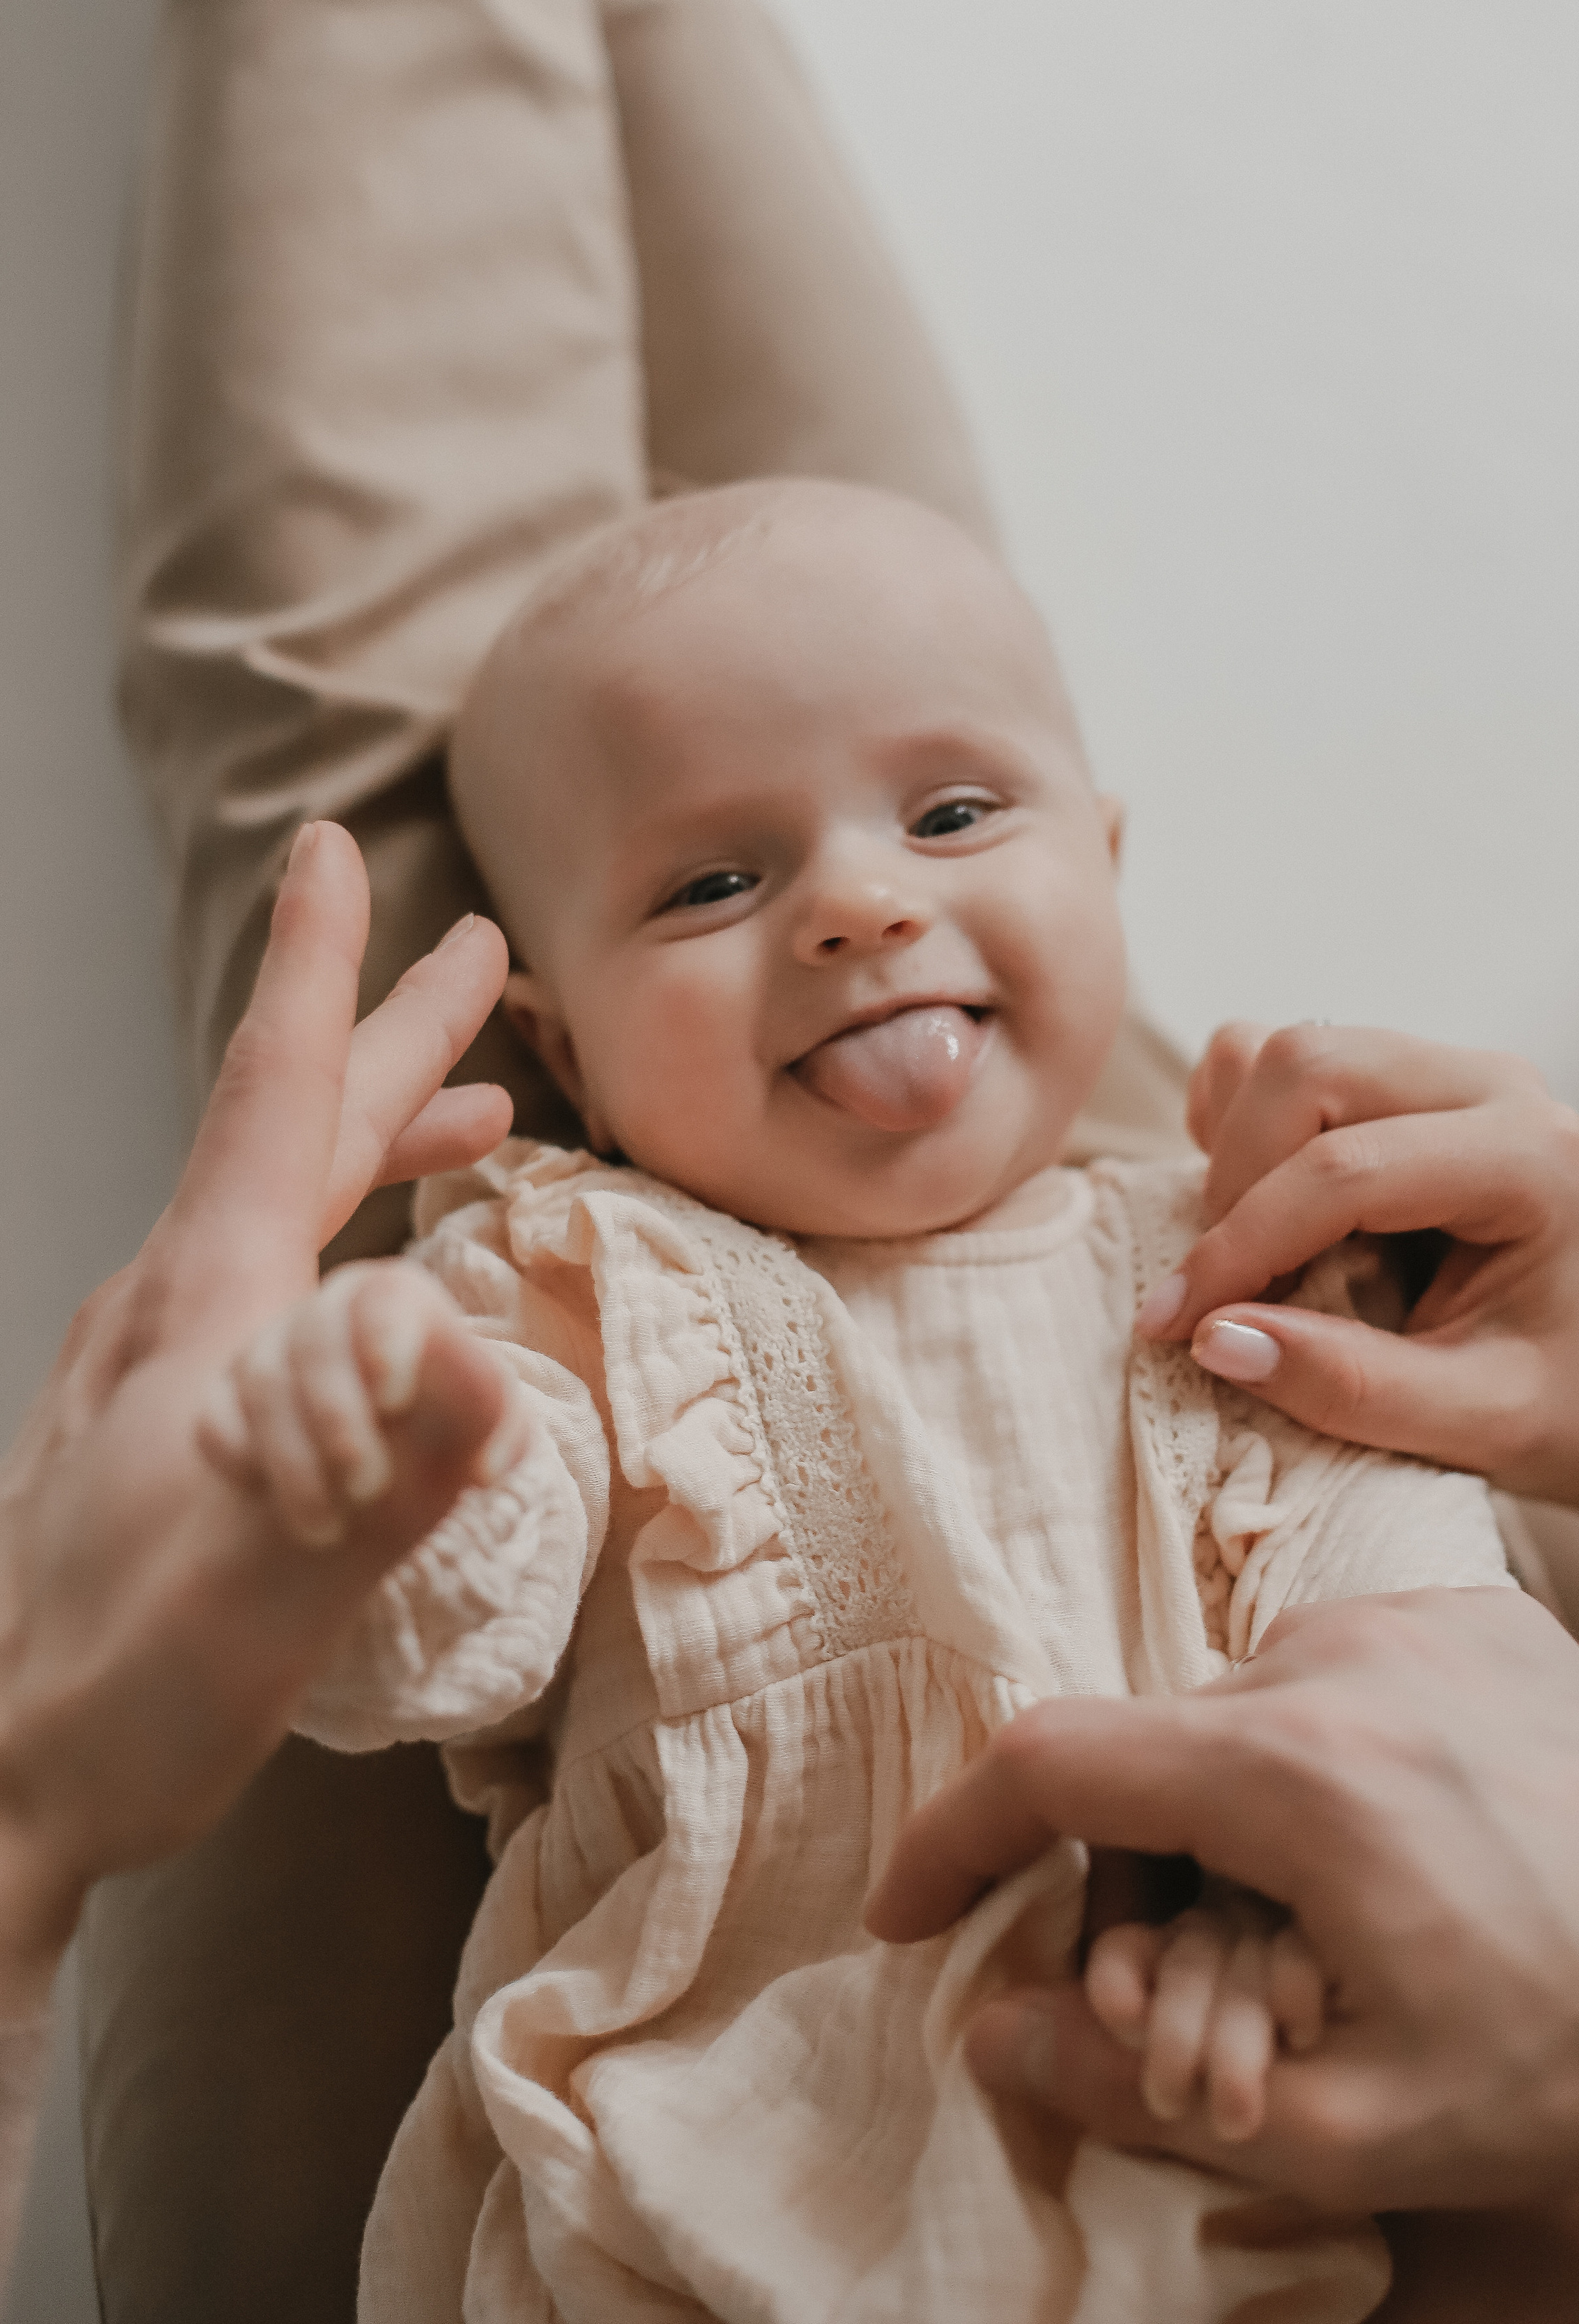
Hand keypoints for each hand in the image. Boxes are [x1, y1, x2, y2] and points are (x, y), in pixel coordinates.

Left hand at [0, 823, 513, 2001]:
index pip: (275, 1100)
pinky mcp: (155, 1420)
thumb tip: (494, 1366)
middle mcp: (169, 1307)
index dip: (319, 971)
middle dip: (391, 1031)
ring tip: (476, 1116)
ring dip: (379, 1137)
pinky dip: (340, 1231)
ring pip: (282, 1201)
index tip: (333, 850)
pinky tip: (363, 1284)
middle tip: (474, 953)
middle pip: (295, 1129)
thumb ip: (384, 1483)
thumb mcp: (271, 1597)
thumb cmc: (118, 1693)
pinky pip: (268, 1277)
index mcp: (199, 1309)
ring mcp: (153, 1362)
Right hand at [199, 1260, 529, 1547]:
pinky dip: (241, 1462)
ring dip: (293, 1463)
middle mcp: (330, 1310)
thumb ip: (500, 1426)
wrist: (376, 1482)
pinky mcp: (225, 1394)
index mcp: (399, 1299)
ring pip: (263, 1384)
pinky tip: (268, 1498)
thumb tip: (484, 1468)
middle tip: (368, 1490)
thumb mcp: (485, 1428)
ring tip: (328, 1530)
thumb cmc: (445, 1436)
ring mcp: (270, 1347)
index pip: (385, 1296)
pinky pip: (215, 1420)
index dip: (383, 1341)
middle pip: (316, 1339)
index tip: (396, 1399)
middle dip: (338, 1418)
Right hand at [866, 1590, 1578, 2208]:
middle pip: (1148, 1754)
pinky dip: (1308, 1764)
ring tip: (1311, 1945)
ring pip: (1235, 1713)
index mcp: (1295, 1768)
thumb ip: (1135, 2086)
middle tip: (1180, 2013)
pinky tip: (1385, 1862)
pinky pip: (1329, 1676)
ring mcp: (1417, 1614)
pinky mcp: (1477, 1609)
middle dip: (1126, 1888)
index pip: (1050, 1759)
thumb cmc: (1572, 2066)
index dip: (951, 1839)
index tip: (906, 1915)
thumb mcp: (1345, 2125)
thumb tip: (993, 2032)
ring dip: (1223, 1825)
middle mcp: (1341, 1652)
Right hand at [1134, 1023, 1578, 1509]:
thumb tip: (1215, 1336)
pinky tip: (1261, 1206)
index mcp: (1534, 1158)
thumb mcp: (1472, 1425)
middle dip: (1235, 1182)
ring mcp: (1441, 1066)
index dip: (1244, 1246)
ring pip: (1281, 1052)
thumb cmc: (1554, 1402)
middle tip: (1224, 1289)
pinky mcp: (1393, 1071)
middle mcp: (1492, 1083)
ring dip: (1232, 1152)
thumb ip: (1349, 1388)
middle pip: (1308, 1065)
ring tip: (1252, 1255)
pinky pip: (1272, 1054)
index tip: (1174, 1327)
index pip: (1348, 1169)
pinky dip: (1235, 1121)